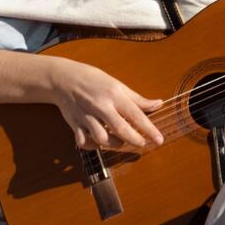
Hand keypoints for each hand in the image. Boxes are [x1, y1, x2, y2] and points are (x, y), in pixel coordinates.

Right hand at [48, 57, 163, 149]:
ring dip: (113, 144)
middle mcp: (101, 106)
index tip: (159, 139)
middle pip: (120, 128)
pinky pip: (83, 141)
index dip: (149, 129)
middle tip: (143, 144)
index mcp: (114, 95)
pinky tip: (99, 142)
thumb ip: (138, 99)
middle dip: (134, 139)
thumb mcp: (118, 85)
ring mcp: (86, 116)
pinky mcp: (74, 124)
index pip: (135, 114)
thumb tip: (159, 104)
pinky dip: (92, 146)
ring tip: (120, 142)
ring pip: (101, 138)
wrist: (64, 78)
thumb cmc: (95, 81)